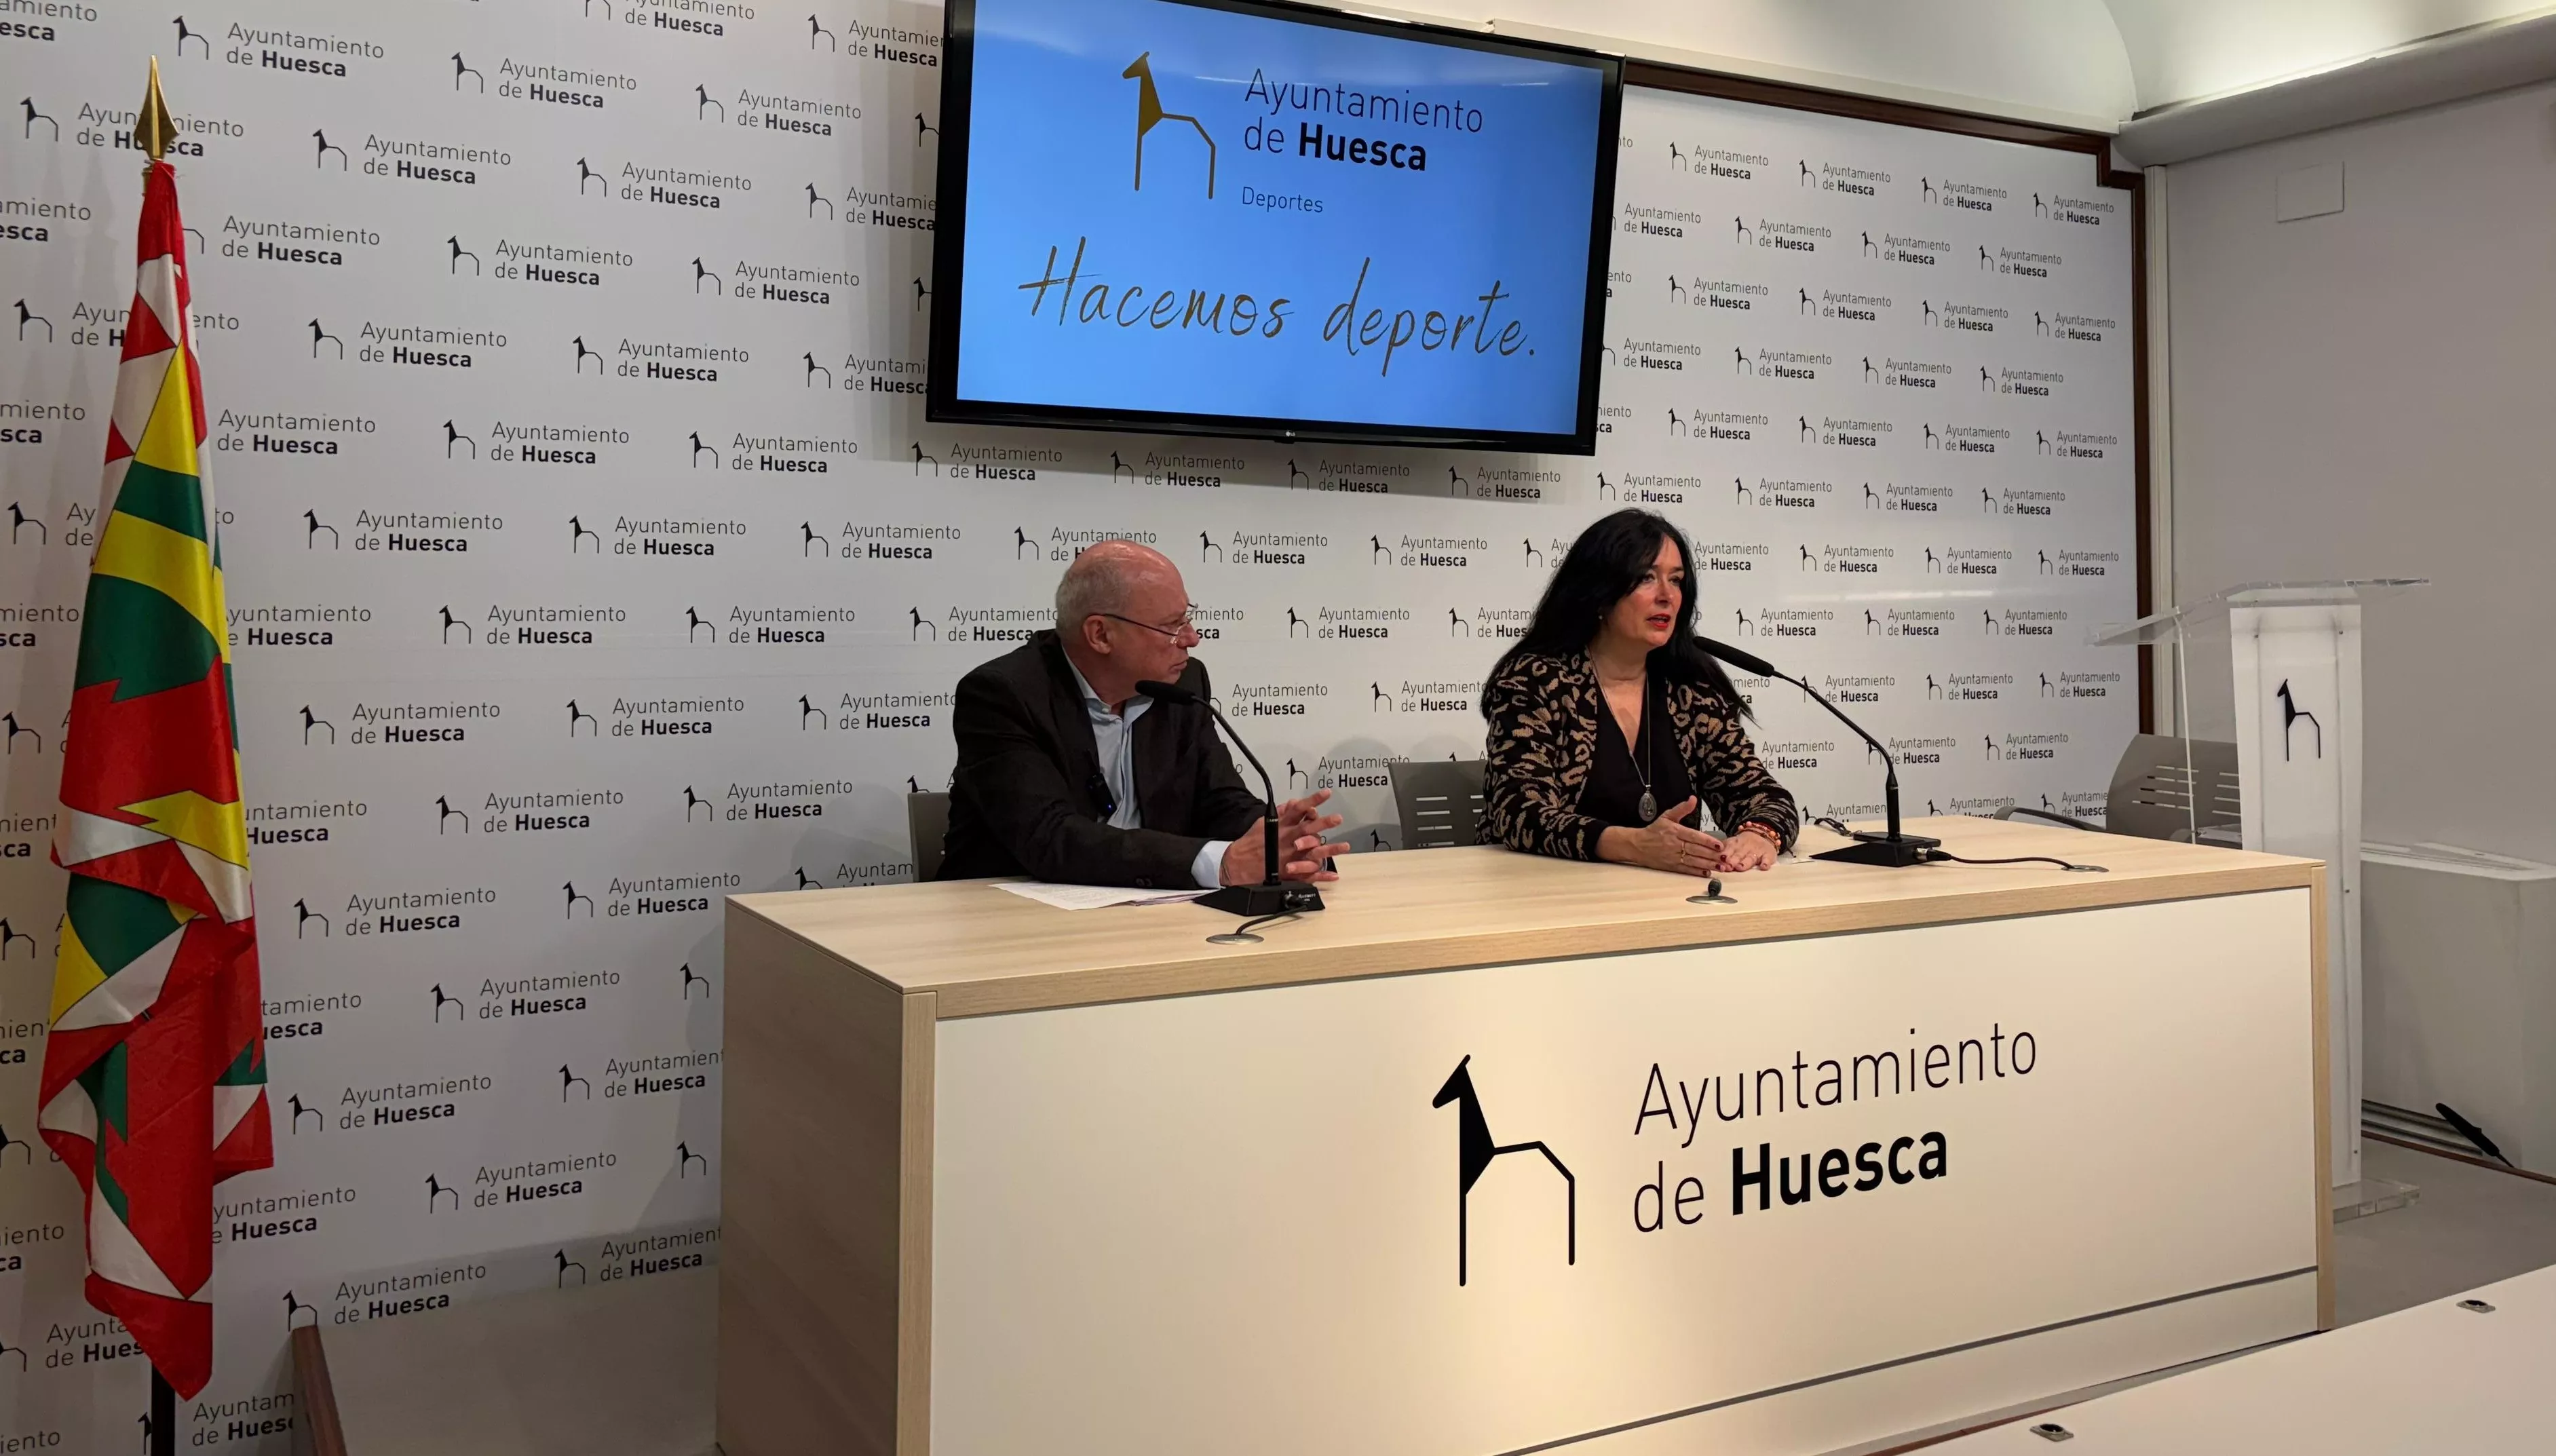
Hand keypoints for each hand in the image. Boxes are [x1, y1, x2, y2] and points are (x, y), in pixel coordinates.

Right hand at [1221, 790, 1345, 884]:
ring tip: (1345, 846)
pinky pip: (1308, 875)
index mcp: (1280, 827)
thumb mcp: (1264, 823)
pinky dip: (1321, 876)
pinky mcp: (1289, 873)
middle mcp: (1287, 840)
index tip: (1326, 793)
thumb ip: (1280, 813)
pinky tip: (1333, 875)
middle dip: (1324, 823)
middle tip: (1338, 818)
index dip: (1313, 800)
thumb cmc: (1251, 842)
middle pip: (1308, 829)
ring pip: (1313, 852)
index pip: (1299, 809)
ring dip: (1330, 849)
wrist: (1237, 865)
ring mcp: (1290, 857)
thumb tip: (1293, 803)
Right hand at [1596, 797, 1723, 877]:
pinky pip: (1686, 869)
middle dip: (1712, 855)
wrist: (1637, 845)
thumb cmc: (1653, 831)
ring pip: (1693, 861)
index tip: (1720, 844)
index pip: (1694, 836)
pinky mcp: (1671, 866)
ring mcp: (1673, 857)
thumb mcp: (1666, 816)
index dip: (1708, 841)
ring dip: (1708, 864)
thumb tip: (1693, 799)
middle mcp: (1674, 845)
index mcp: (1675, 831)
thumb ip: (1682, 809)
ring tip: (1721, 866)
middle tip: (1726, 857)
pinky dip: (1697, 871)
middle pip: (1696, 850)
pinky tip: (1707, 872)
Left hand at [1721, 824, 1779, 871]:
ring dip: (1745, 863)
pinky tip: (1763, 867)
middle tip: (1728, 866)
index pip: (1729, 849)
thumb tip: (1710, 855)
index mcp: (1735, 844)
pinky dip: (1766, 863)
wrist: (1763, 834)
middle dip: (1732, 860)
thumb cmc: (1744, 843)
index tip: (1720, 860)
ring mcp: (1757, 852)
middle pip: (1738, 854)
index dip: (1725, 855)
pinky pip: (1767, 859)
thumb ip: (1723, 849)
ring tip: (1740, 867)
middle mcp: (1746, 847)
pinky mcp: (1768, 855)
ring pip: (1750, 858)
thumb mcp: (1733, 842)